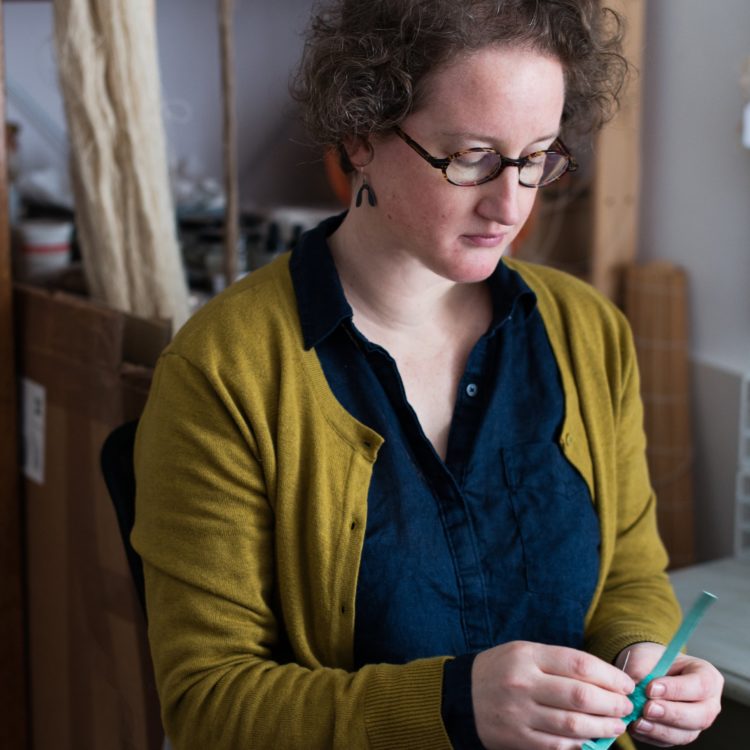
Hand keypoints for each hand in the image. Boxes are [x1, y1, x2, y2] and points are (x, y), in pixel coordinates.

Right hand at [471, 641, 635, 749]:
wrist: (462, 694)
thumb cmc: (502, 670)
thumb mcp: (525, 653)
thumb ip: (560, 663)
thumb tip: (605, 680)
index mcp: (527, 656)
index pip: (579, 664)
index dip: (609, 676)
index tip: (626, 684)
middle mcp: (523, 683)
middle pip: (580, 696)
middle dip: (612, 704)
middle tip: (627, 707)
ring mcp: (519, 713)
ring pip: (573, 725)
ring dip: (603, 727)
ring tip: (617, 725)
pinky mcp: (517, 739)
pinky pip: (557, 746)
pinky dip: (580, 745)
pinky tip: (593, 741)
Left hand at [616, 642, 722, 746]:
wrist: (645, 670)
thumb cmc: (651, 660)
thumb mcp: (645, 655)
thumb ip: (642, 668)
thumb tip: (635, 687)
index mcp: (707, 676)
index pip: (700, 685)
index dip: (676, 689)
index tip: (651, 688)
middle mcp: (708, 702)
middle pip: (701, 716)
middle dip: (672, 714)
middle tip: (647, 708)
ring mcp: (696, 722)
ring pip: (687, 734)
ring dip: (661, 730)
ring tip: (638, 721)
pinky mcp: (681, 734)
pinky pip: (671, 741)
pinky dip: (653, 736)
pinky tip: (637, 727)